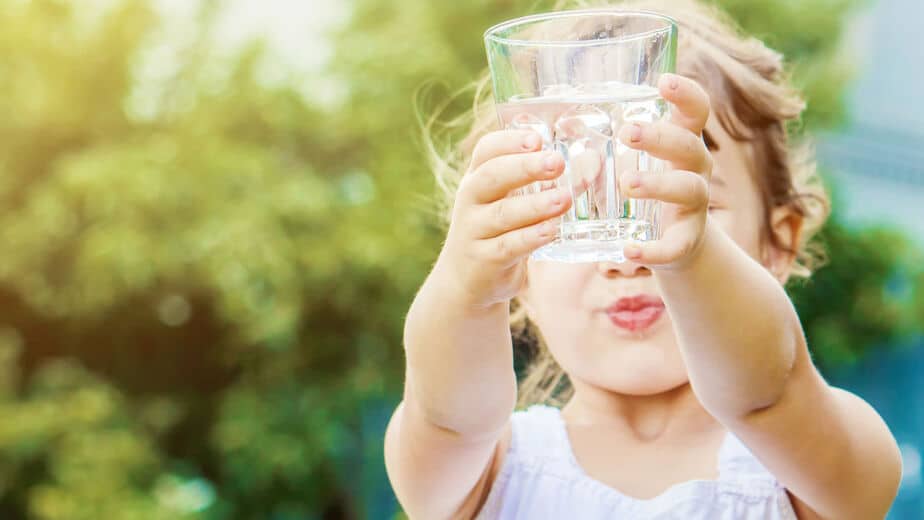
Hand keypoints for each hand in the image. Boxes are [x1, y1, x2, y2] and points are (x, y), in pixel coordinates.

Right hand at [434, 130, 570, 307]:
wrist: (466, 282)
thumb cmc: (498, 233)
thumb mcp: (513, 203)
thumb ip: (546, 184)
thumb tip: (592, 162)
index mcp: (477, 178)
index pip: (487, 150)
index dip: (510, 141)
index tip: (538, 138)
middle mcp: (470, 201)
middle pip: (492, 176)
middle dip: (525, 167)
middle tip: (557, 162)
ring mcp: (474, 231)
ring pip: (503, 214)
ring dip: (535, 205)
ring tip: (565, 198)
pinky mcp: (484, 260)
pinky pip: (508, 246)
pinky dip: (530, 237)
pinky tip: (551, 230)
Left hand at [618, 73, 713, 270]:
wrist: (672, 243)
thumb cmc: (645, 190)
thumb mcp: (630, 163)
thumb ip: (602, 145)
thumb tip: (560, 121)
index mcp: (681, 142)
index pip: (695, 111)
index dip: (685, 94)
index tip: (663, 82)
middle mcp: (695, 168)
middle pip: (689, 145)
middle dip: (659, 137)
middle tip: (626, 133)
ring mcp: (694, 204)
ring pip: (688, 189)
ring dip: (659, 184)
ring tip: (627, 183)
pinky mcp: (687, 240)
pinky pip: (676, 244)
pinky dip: (653, 249)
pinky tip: (629, 250)